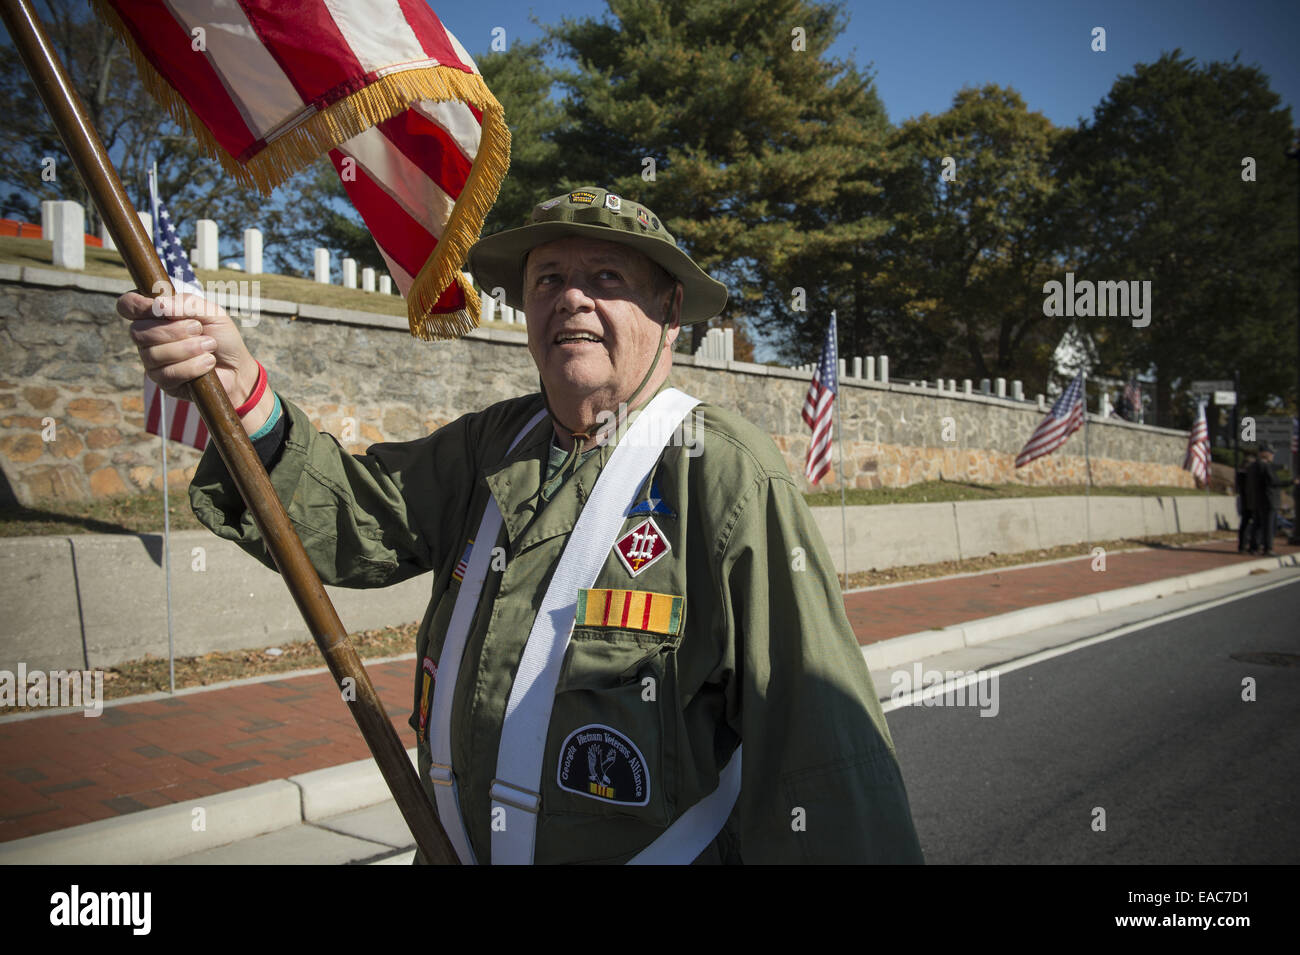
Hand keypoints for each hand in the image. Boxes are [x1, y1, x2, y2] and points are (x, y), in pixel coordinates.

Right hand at [117, 287, 257, 402]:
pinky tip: (208, 363)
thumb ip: (187, 304)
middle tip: (199, 329)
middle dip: (173, 330)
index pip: (128, 306)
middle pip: (137, 332)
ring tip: (209, 346)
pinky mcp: (164, 382)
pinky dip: (192, 366)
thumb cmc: (222, 336)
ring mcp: (153, 362)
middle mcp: (148, 338)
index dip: (137, 306)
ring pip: (153, 354)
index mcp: (155, 316)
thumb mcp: (211, 312)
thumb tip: (159, 305)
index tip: (160, 309)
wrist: (238, 367)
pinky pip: (167, 374)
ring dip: (187, 348)